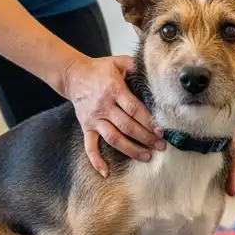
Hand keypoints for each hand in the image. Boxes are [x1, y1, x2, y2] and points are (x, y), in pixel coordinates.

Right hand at [61, 55, 164, 176]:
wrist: (73, 75)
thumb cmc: (99, 69)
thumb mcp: (118, 62)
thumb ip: (136, 66)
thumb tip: (156, 71)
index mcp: (114, 90)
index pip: (134, 109)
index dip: (148, 121)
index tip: (161, 131)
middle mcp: (104, 107)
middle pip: (127, 127)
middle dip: (145, 138)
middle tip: (161, 146)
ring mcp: (94, 119)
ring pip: (113, 139)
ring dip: (131, 150)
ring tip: (147, 157)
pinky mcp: (86, 127)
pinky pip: (89, 146)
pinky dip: (96, 160)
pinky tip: (106, 172)